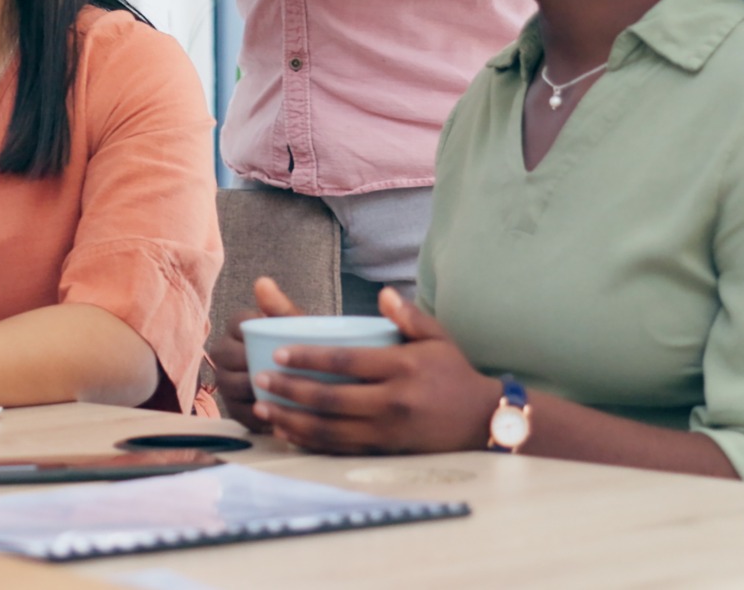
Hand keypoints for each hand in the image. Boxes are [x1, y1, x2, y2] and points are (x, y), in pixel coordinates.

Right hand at [207, 277, 301, 433]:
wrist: (310, 376)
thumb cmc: (301, 344)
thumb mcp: (295, 325)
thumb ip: (280, 306)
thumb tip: (262, 281)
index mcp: (236, 325)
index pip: (240, 325)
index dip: (260, 334)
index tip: (288, 342)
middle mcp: (223, 352)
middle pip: (231, 358)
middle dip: (256, 364)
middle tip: (287, 371)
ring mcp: (224, 381)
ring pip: (233, 386)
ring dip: (257, 389)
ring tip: (283, 393)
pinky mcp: (233, 409)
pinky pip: (241, 412)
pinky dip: (262, 414)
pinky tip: (282, 414)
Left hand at [255, 287, 499, 454]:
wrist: (483, 423)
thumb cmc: (455, 374)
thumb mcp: (439, 338)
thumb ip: (409, 316)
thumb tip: (383, 294)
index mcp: (402, 367)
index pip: (345, 362)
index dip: (308, 358)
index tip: (278, 352)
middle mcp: (393, 401)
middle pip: (330, 398)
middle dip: (290, 390)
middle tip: (260, 380)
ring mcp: (388, 430)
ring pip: (330, 429)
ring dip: (292, 420)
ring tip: (263, 409)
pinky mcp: (385, 450)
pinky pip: (341, 449)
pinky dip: (310, 443)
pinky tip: (287, 434)